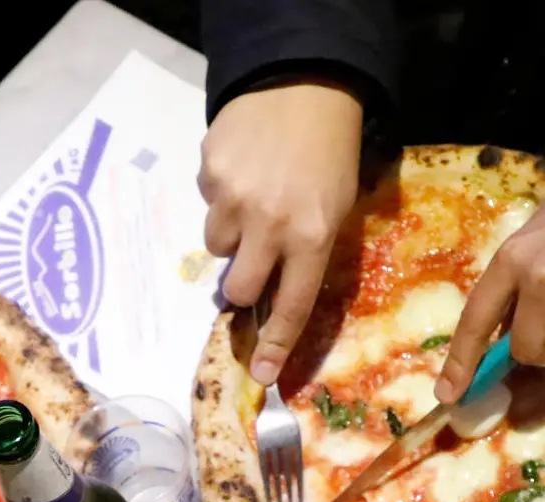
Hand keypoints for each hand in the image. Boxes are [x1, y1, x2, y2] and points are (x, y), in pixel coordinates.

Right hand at [200, 82, 362, 383]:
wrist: (304, 84)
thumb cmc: (330, 154)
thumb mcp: (336, 208)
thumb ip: (308, 254)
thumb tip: (273, 300)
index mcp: (311, 237)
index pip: (290, 305)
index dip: (275, 344)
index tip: (262, 375)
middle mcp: (270, 224)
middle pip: (238, 287)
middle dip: (243, 283)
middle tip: (253, 260)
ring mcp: (235, 198)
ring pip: (217, 245)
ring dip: (232, 234)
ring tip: (254, 199)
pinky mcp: (209, 171)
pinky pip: (207, 202)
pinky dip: (222, 194)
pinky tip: (244, 169)